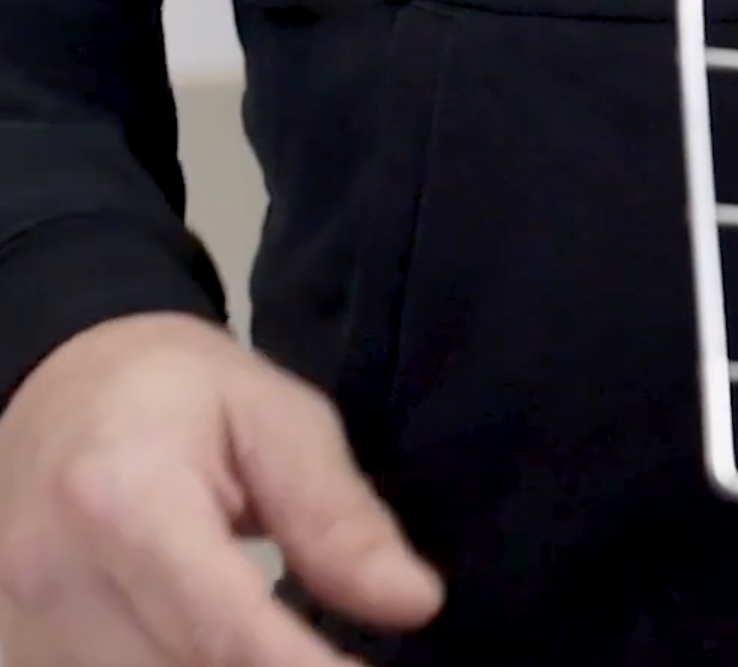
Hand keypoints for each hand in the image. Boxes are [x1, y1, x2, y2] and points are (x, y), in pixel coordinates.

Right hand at [0, 314, 442, 665]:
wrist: (60, 384)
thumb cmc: (180, 392)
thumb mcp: (281, 419)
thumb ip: (338, 515)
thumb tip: (413, 603)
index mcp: (120, 499)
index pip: (223, 628)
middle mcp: (54, 576)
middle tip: (349, 665)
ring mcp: (22, 625)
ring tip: (300, 653)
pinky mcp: (22, 652)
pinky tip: (235, 658)